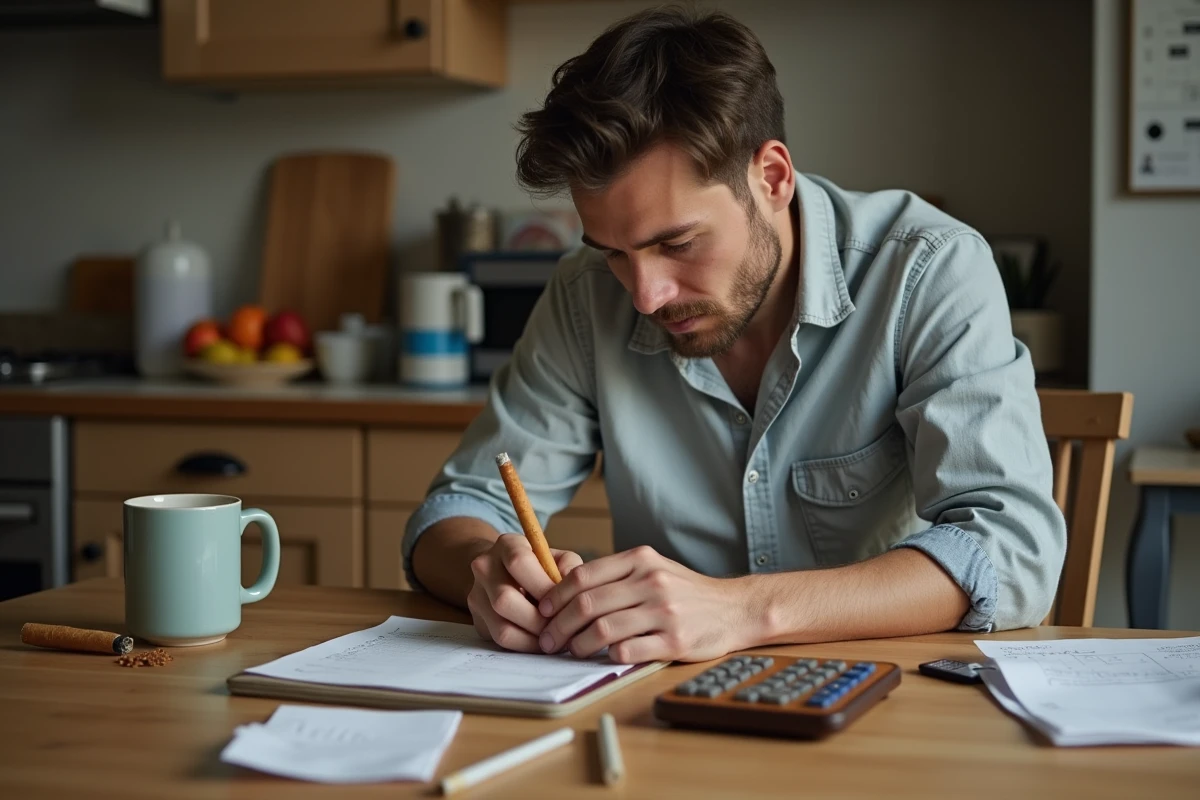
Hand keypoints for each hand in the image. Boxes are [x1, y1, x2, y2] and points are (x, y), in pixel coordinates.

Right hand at [466, 534, 582, 652]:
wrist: (504, 570)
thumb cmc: (538, 565)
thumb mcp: (556, 557)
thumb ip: (570, 568)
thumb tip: (577, 591)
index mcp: (506, 545)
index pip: (519, 562)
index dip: (543, 586)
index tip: (563, 601)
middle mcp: (485, 568)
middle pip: (505, 599)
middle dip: (539, 619)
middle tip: (561, 626)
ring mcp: (477, 595)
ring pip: (502, 626)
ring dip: (534, 637)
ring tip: (555, 637)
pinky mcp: (478, 620)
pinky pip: (501, 641)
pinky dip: (526, 645)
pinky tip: (542, 642)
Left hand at [536, 546, 750, 663]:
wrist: (734, 608)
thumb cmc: (686, 591)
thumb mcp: (652, 568)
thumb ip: (615, 575)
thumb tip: (565, 588)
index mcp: (640, 560)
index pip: (583, 576)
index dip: (554, 597)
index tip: (542, 612)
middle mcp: (651, 582)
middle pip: (586, 604)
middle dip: (558, 626)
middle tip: (548, 640)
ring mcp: (663, 611)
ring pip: (602, 629)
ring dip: (578, 645)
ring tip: (571, 651)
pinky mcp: (674, 640)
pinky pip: (628, 651)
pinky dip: (608, 656)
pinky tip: (605, 657)